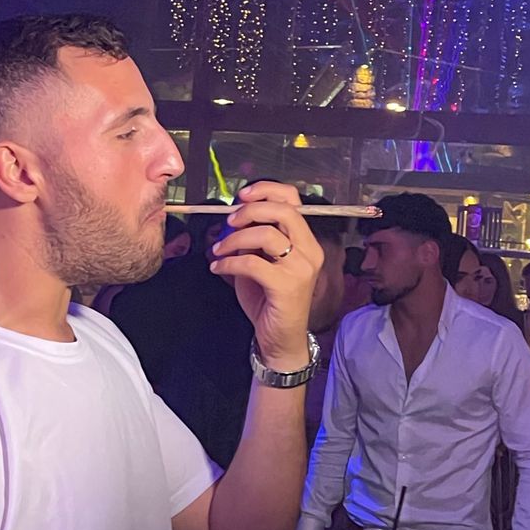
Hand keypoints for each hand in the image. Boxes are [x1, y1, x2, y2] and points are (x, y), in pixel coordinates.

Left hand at [209, 181, 322, 370]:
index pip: (293, 200)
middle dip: (250, 211)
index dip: (266, 191)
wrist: (280, 338)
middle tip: (229, 222)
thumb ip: (254, 238)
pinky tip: (219, 268)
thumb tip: (232, 218)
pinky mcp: (287, 286)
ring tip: (219, 249)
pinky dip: (229, 262)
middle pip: (283, 211)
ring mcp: (301, 268)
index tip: (242, 196)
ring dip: (235, 238)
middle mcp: (310, 251)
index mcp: (306, 241)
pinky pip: (252, 263)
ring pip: (267, 234)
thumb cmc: (269, 299)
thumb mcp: (261, 261)